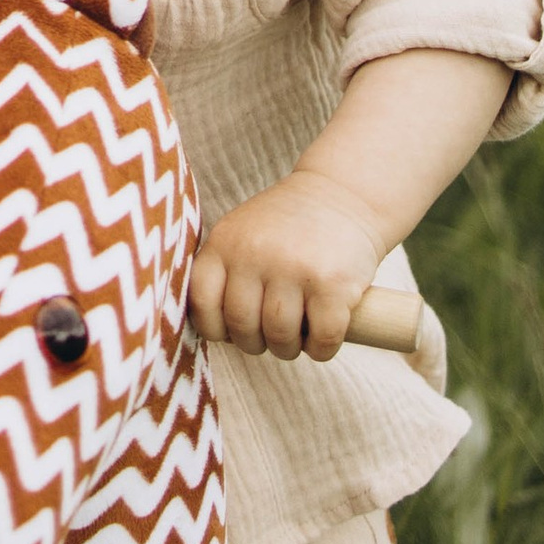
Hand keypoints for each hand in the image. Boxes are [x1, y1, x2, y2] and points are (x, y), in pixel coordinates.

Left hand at [191, 177, 388, 362]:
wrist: (342, 193)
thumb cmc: (286, 226)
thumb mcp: (241, 234)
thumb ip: (222, 271)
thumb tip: (210, 330)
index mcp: (225, 242)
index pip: (201, 302)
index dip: (215, 328)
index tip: (232, 330)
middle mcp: (255, 253)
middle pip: (242, 326)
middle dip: (255, 343)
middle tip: (270, 337)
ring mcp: (294, 268)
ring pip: (280, 337)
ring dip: (287, 349)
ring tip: (296, 336)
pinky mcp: (333, 284)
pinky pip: (321, 340)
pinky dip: (321, 350)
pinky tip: (322, 338)